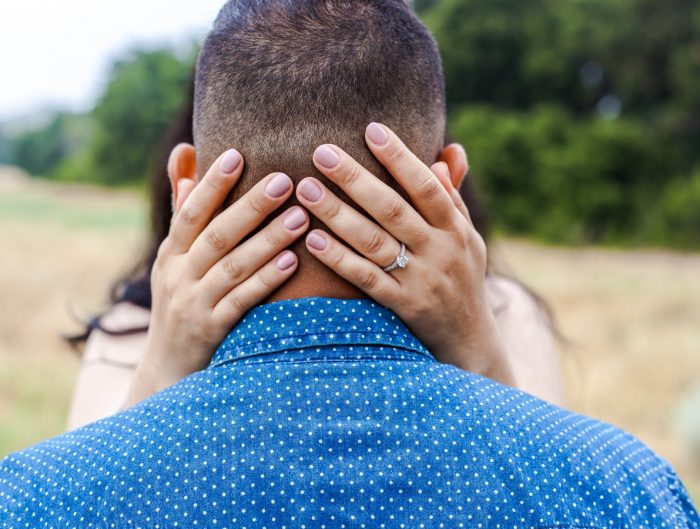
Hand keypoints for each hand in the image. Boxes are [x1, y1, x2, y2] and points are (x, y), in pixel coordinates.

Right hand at [123, 148, 309, 406]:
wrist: (166, 370)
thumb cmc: (180, 302)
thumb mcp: (174, 258)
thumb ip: (184, 207)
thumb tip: (183, 152)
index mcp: (172, 253)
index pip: (191, 212)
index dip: (212, 184)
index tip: (238, 155)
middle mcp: (179, 275)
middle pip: (217, 235)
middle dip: (251, 206)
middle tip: (286, 180)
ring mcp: (194, 304)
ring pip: (233, 266)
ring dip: (268, 240)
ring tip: (301, 217)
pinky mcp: (212, 330)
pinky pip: (242, 302)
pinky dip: (266, 281)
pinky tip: (292, 263)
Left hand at [297, 123, 514, 385]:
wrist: (470, 340)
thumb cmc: (462, 278)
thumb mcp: (467, 238)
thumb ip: (452, 197)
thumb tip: (448, 151)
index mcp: (455, 228)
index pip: (426, 186)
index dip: (400, 157)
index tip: (371, 129)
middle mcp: (440, 251)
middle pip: (393, 209)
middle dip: (356, 179)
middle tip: (322, 152)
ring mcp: (421, 280)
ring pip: (374, 242)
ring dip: (338, 214)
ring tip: (306, 189)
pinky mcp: (403, 306)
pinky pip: (366, 279)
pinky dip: (339, 258)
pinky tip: (313, 239)